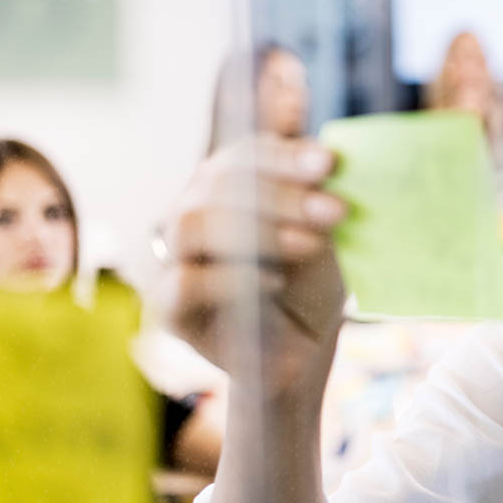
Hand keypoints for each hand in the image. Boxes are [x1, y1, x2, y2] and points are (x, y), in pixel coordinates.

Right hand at [162, 135, 347, 402]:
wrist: (300, 350)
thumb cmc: (308, 282)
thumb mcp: (321, 231)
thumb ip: (314, 194)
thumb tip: (325, 159)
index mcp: (226, 183)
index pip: (243, 153)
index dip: (285, 154)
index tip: (329, 163)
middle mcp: (191, 211)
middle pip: (217, 182)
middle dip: (282, 193)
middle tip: (334, 210)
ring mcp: (173, 258)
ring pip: (192, 223)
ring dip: (258, 229)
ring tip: (310, 245)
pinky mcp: (168, 306)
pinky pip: (185, 280)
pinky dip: (232, 276)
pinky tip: (275, 281)